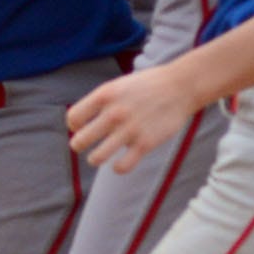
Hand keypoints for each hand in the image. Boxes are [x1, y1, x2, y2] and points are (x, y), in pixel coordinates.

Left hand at [67, 59, 201, 172]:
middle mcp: (114, 113)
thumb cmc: (146, 86)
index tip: (81, 127)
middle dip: (79, 145)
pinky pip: (122, 167)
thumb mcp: (117, 85)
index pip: (73, 118)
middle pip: (79, 141)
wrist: (181, 86)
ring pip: (96, 158)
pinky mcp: (146, 143)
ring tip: (98, 156)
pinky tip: (120, 162)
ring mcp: (130, 129)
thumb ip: (99, 103)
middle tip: (85, 145)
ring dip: (95, 159)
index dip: (74, 125)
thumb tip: (78, 124)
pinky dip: (118, 168)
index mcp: (104, 95)